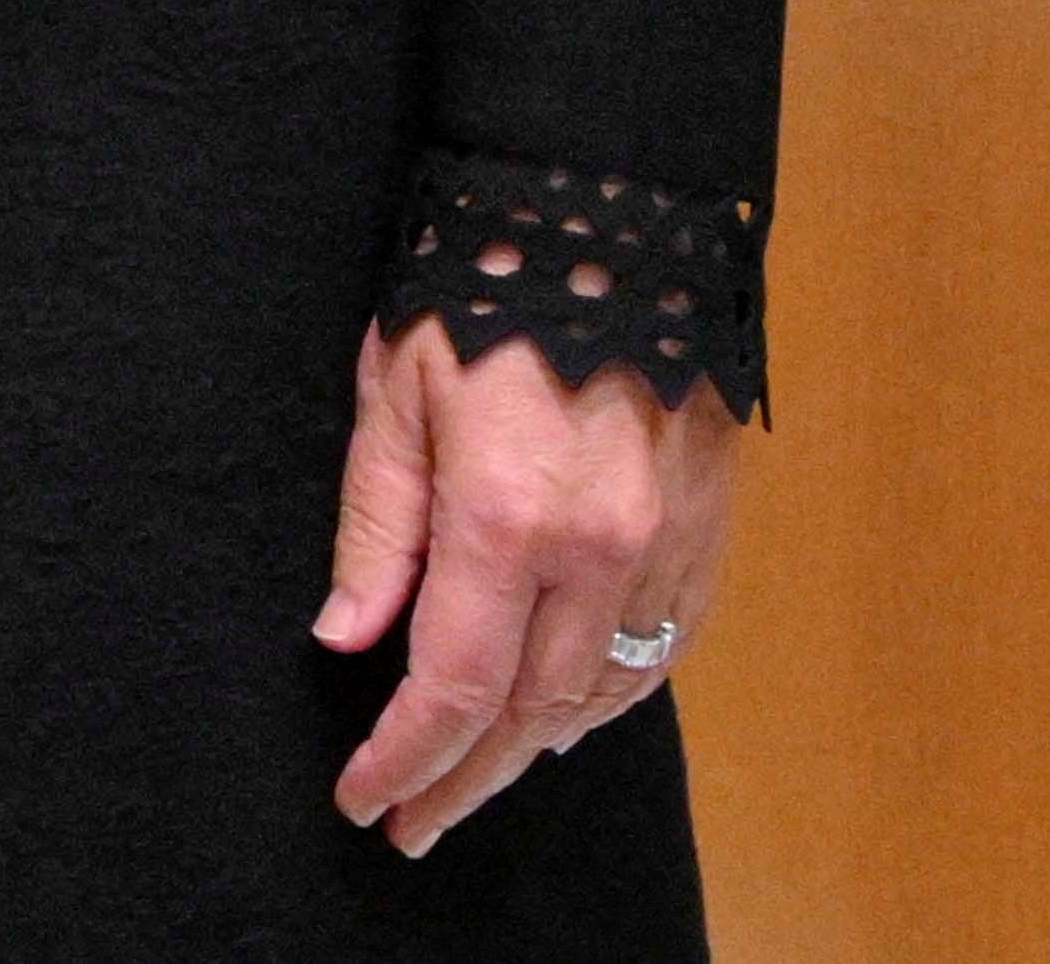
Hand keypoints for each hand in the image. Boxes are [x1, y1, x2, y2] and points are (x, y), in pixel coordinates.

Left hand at [319, 318, 745, 853]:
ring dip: (534, 749)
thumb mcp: (391, 394)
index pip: (452, 683)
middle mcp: (598, 551)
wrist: (610, 226)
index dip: (405, 756)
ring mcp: (664, 548)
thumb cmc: (476, 294)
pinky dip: (605, 700)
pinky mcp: (704, 535)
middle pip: (528, 711)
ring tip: (471, 782)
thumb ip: (376, 528)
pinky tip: (562, 720)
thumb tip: (345, 638)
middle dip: (464, 776)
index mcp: (506, 517)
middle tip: (412, 823)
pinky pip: (656, 651)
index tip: (365, 801)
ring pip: (599, 693)